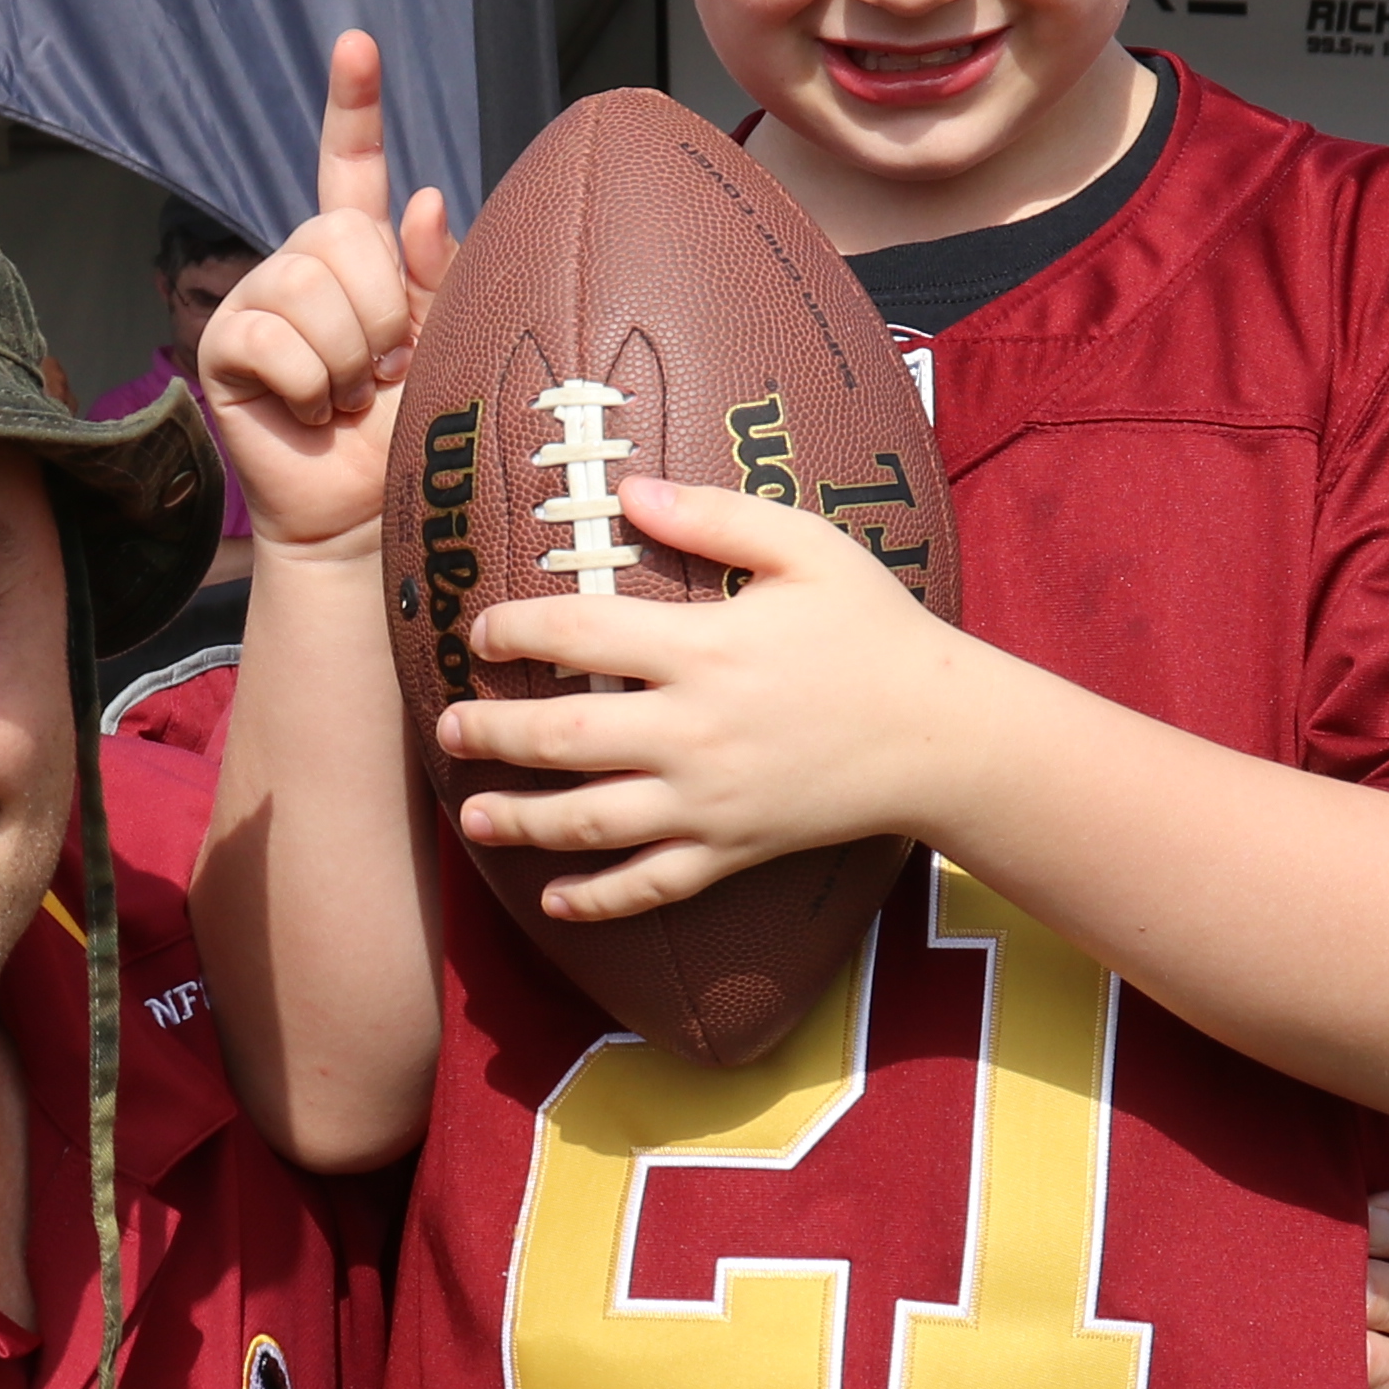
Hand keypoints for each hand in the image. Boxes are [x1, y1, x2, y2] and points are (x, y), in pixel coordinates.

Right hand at [199, 32, 450, 561]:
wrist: (370, 512)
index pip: (350, 165)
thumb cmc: (415, 430)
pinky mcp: (226, 346)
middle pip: (341, 234)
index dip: (353, 105)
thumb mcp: (446, 339)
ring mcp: (258, 302)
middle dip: (379, 309)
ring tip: (350, 394)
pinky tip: (312, 411)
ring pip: (311, 286)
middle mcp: (303, 266)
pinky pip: (276, 336)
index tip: (357, 44)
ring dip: (348, 354)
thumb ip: (434, 272)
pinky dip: (310, 384)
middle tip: (383, 368)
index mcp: (359, 254)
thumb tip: (418, 197)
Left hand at [437, 473, 975, 916]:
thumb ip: (715, 514)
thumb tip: (627, 490)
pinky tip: (552, 898)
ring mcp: (711, 800)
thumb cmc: (873, 628)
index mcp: (705, 647)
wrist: (942, 733)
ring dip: (522, 820)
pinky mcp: (734, 849)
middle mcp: (696, 730)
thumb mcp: (806, 546)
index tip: (482, 629)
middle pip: (565, 735)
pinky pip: (653, 884)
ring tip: (472, 814)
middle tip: (446, 728)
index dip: (517, 628)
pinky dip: (599, 898)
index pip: (581, 632)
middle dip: (494, 732)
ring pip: (592, 820)